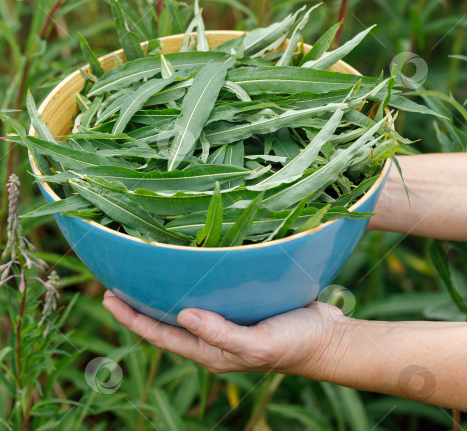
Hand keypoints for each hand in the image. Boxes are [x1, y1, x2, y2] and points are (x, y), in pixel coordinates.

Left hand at [102, 291, 349, 376]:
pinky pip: (209, 293)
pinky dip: (191, 281)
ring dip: (162, 291)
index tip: (108, 299)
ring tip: (142, 272)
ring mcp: (226, 320)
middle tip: (113, 282)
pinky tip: (189, 265)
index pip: (161, 335)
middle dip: (139, 305)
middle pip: (166, 321)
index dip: (133, 319)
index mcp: (211, 351)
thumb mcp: (257, 344)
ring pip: (185, 306)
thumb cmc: (294, 344)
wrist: (328, 338)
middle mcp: (213, 336)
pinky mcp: (241, 304)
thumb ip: (221, 334)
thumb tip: (183, 316)